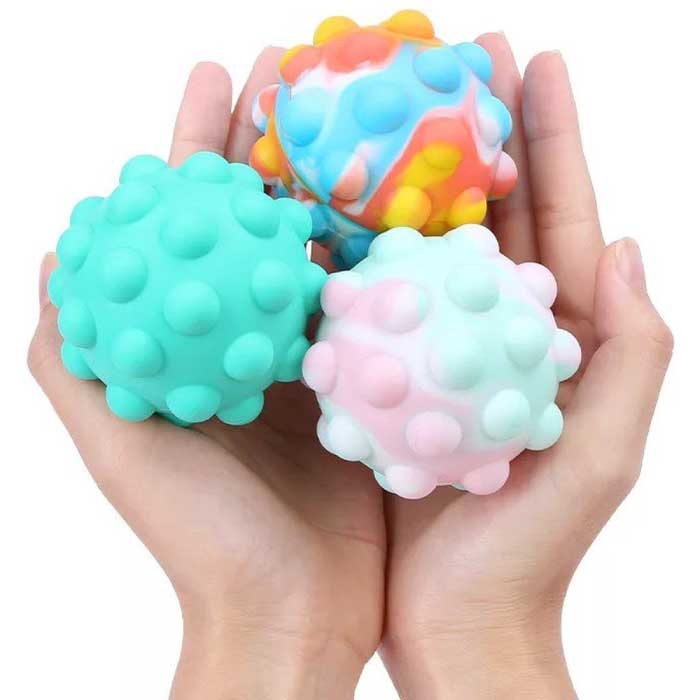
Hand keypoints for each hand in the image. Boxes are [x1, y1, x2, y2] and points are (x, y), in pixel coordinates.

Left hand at [28, 53, 384, 699]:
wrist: (290, 614)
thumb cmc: (198, 538)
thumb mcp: (119, 445)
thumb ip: (75, 354)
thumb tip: (56, 251)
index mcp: (200, 334)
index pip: (197, 218)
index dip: (202, 141)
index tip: (218, 72)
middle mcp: (261, 331)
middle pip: (269, 215)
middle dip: (281, 137)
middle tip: (302, 63)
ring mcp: (321, 353)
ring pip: (334, 248)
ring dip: (350, 180)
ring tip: (371, 109)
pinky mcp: (372, 381)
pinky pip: (383, 304)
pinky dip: (397, 254)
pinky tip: (422, 201)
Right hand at [381, 36, 672, 699]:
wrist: (459, 618)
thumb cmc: (534, 548)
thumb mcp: (602, 452)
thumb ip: (633, 351)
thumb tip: (624, 241)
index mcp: (548, 334)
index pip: (553, 215)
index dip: (547, 134)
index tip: (533, 59)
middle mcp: (484, 328)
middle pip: (478, 214)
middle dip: (466, 130)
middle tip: (444, 53)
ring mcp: (427, 348)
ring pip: (409, 247)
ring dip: (390, 179)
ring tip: (368, 108)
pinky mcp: (377, 378)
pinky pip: (359, 304)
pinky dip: (341, 255)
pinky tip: (315, 206)